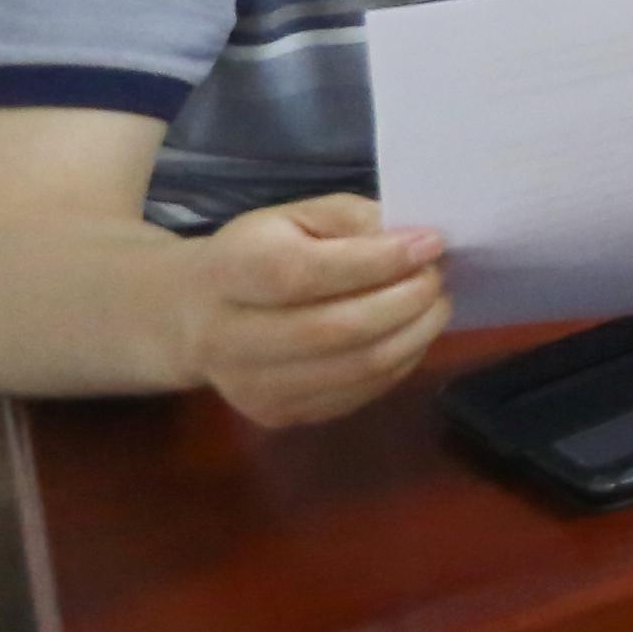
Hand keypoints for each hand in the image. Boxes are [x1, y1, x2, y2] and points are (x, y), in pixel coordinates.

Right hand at [180, 193, 453, 427]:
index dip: (376, 261)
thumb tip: (415, 242)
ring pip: (356, 368)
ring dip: (415, 334)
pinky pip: (360, 394)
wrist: (194, 317)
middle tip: (438, 277)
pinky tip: (409, 332)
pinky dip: (401, 361)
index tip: (430, 243)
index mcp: (228, 272)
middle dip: (406, 301)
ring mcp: (250, 386)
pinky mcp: (277, 415)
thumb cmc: (260, 254)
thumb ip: (354, 220)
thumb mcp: (297, 216)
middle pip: (334, 331)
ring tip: (435, 303)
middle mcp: (227, 338)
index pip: (303, 275)